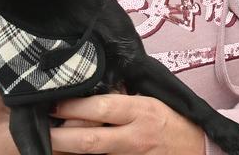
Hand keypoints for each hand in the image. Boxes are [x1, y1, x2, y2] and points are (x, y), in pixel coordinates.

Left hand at [50, 93, 203, 153]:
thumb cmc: (170, 121)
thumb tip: (87, 90)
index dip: (73, 106)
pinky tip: (71, 154)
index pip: (101, 107)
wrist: (196, 149)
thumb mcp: (149, 101)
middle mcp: (135, 137)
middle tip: (42, 130)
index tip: (54, 103)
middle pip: (89, 140)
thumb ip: (121, 98)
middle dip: (60, 137)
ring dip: (68, 151)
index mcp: (141, 111)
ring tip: (51, 144)